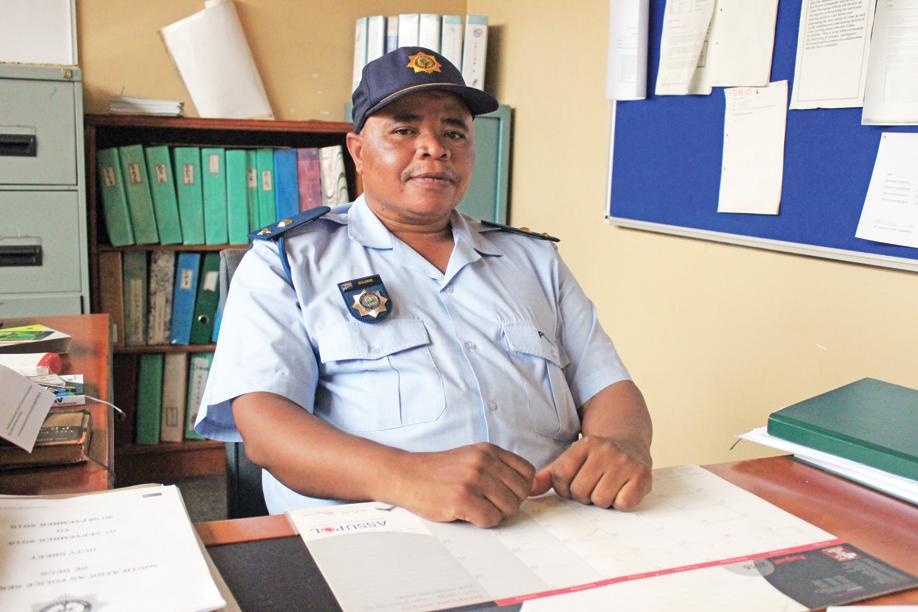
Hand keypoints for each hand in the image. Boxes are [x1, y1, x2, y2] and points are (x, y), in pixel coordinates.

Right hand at [392, 443, 534, 527]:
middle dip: (508, 503)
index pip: (527, 472)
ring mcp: (473, 480)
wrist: (406, 475)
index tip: (504, 493)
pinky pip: (491, 519)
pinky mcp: (462, 499)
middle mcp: (483, 462)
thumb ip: (499, 468)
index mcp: (488, 450)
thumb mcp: (472, 457)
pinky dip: (482, 522)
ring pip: (509, 508)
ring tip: (476, 507)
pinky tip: (466, 513)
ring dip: (495, 513)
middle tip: (488, 503)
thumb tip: (534, 486)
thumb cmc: (439, 471)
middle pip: (521, 493)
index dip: (519, 488)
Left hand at [530, 436, 651, 509]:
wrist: (630, 443)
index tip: (574, 483)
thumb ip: (550, 474)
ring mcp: (625, 462)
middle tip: (593, 486)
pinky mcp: (642, 475)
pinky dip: (620, 503)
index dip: (564, 487)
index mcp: (585, 444)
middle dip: (583, 496)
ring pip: (600, 499)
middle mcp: (605, 450)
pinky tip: (621, 490)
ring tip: (607, 487)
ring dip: (602, 500)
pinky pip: (623, 503)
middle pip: (579, 491)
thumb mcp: (573, 458)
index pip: (560, 475)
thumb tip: (529, 489)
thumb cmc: (597, 458)